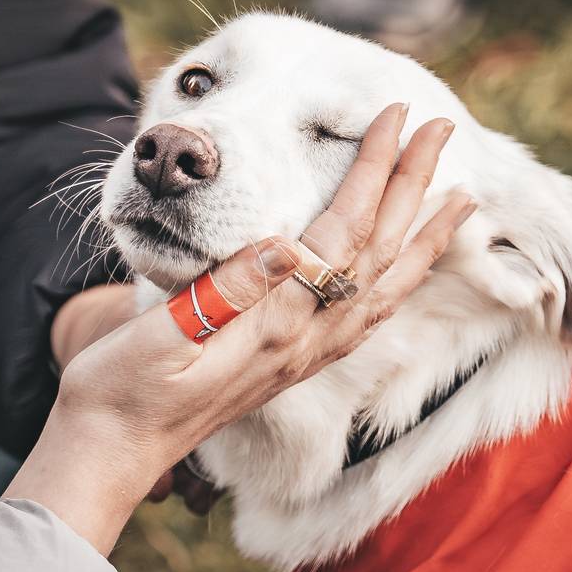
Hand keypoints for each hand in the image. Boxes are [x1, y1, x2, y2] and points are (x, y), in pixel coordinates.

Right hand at [6, 104, 476, 552]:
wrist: (110, 454)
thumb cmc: (120, 390)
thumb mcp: (159, 334)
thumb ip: (223, 291)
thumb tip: (283, 244)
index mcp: (273, 324)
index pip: (342, 231)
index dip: (372, 169)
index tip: (394, 117)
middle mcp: (302, 342)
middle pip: (378, 251)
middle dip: (414, 184)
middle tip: (442, 127)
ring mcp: (302, 357)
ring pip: (384, 287)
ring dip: (423, 237)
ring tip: (461, 199)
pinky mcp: (291, 367)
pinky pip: (364, 320)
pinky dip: (397, 285)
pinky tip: (407, 272)